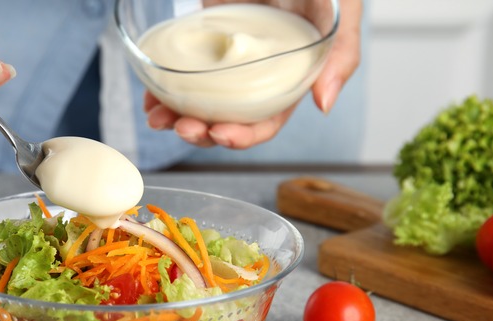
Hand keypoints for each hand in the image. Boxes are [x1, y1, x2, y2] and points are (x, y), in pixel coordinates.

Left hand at [144, 0, 361, 148]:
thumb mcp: (338, 6)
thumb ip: (341, 51)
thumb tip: (324, 104)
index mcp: (290, 75)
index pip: (269, 120)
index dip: (245, 135)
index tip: (220, 135)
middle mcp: (257, 73)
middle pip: (228, 118)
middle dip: (202, 131)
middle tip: (181, 127)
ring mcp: (227, 56)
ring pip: (200, 101)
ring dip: (177, 117)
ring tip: (157, 118)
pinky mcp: (203, 37)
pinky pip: (181, 72)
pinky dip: (164, 90)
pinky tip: (151, 98)